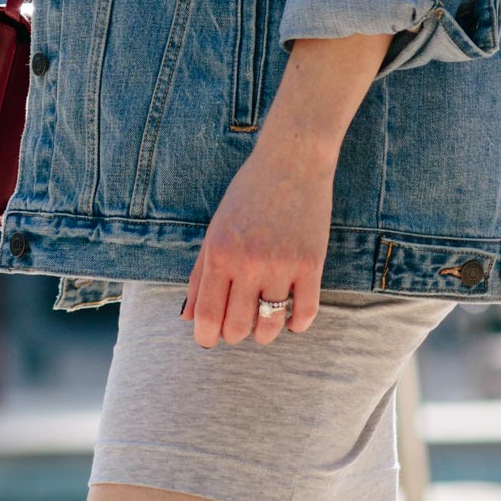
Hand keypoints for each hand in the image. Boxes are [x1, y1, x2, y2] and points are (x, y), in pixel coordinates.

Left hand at [181, 136, 335, 346]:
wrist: (292, 161)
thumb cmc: (248, 194)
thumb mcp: (215, 230)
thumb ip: (199, 275)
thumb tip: (188, 317)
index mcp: (219, 254)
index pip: (207, 316)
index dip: (206, 337)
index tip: (209, 339)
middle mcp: (248, 264)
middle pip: (237, 328)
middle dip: (235, 334)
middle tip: (239, 322)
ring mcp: (282, 265)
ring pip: (270, 326)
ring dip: (265, 333)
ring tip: (264, 321)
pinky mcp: (312, 265)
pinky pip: (305, 313)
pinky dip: (297, 325)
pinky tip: (291, 319)